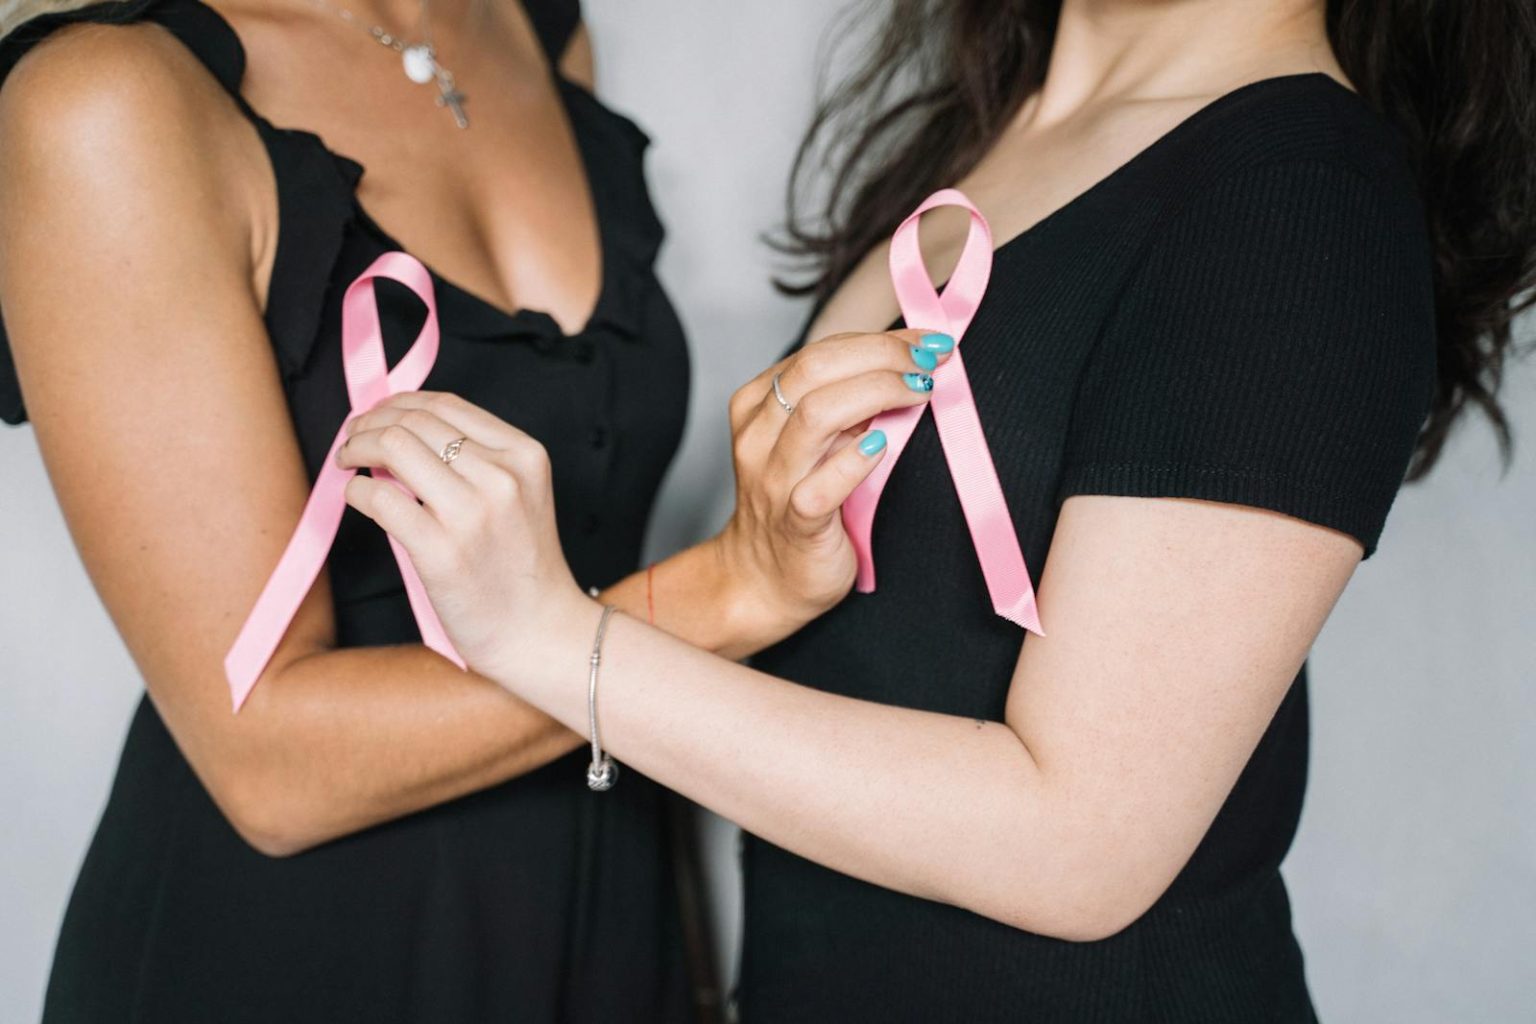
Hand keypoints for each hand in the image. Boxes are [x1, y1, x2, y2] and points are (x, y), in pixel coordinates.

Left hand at [335, 392, 588, 675]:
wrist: (540, 632)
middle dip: (370, 423)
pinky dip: (357, 491)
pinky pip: (380, 499)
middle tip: (352, 439)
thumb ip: (478, 460)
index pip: (446, 405)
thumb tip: (401, 431)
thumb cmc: (523, 569)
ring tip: (347, 462)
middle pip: (415, 422)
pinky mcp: (441, 551)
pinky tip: (357, 497)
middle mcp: (501, 477)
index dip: (399, 403)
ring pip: (394, 447)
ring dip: (357, 448)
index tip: (378, 415)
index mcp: (524, 455)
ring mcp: (472, 514)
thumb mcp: (521, 496)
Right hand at [712, 328, 953, 645]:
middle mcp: (759, 437)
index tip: (926, 340)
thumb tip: (909, 362)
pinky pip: (820, 487)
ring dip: (878, 393)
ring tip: (920, 391)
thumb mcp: (813, 442)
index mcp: (759, 405)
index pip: (820, 351)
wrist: (766, 578)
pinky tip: (884, 445)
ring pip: (816, 415)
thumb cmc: (798, 503)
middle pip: (816, 369)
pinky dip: (854, 461)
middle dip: (882, 355)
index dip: (879, 340)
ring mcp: (773, 480)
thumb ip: (845, 403)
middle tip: (930, 361)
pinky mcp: (795, 523)